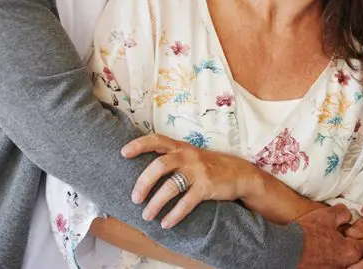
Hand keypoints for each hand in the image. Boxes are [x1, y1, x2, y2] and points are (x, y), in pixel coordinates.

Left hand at [122, 133, 261, 228]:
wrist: (240, 174)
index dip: (139, 145)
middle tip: (134, 198)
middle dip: (143, 183)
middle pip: (159, 165)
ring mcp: (198, 171)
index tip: (123, 153)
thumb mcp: (191, 156)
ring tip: (146, 216)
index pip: (157, 140)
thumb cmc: (209, 166)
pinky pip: (186, 202)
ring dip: (156, 203)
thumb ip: (172, 158)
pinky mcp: (207, 186)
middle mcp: (188, 156)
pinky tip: (166, 223)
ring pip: (171, 186)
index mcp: (181, 147)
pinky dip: (174, 214)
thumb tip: (143, 172)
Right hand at [296, 205, 362, 268]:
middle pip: (360, 256)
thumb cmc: (306, 234)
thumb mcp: (326, 216)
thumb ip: (342, 213)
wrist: (285, 252)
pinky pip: (335, 266)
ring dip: (347, 255)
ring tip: (339, 246)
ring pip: (347, 263)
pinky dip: (335, 260)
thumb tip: (347, 215)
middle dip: (361, 247)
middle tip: (360, 239)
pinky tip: (327, 254)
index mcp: (351, 251)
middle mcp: (346, 265)